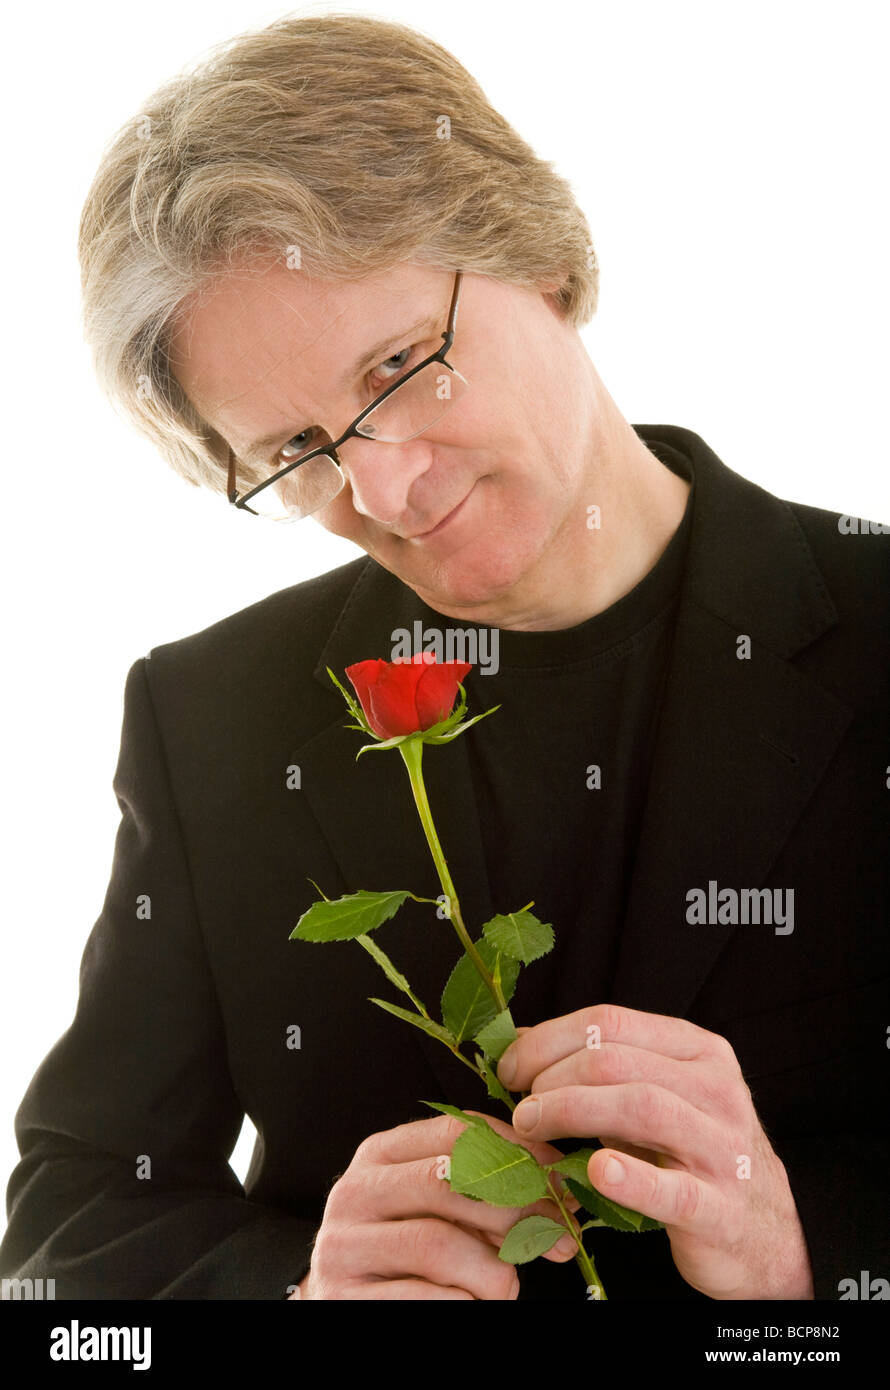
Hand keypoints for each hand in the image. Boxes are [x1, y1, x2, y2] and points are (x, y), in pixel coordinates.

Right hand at [294, 1110, 581, 1298]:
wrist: (350, 1307)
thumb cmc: (407, 1257)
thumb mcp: (440, 1211)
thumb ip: (485, 1190)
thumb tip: (559, 1187)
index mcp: (379, 1155)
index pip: (455, 1130)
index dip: (517, 1151)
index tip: (562, 1179)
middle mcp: (354, 1191)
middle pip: (449, 1181)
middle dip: (517, 1209)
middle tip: (560, 1238)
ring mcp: (343, 1245)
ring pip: (440, 1244)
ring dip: (492, 1271)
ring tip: (505, 1287)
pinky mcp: (344, 1297)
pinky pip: (427, 1298)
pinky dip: (465, 1304)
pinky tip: (470, 1304)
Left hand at [497, 1003, 814, 1299]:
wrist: (764, 1233)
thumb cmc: (691, 1155)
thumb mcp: (655, 1097)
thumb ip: (601, 1068)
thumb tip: (521, 1041)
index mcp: (697, 1050)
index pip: (611, 1021)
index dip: (548, 1039)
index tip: (510, 1067)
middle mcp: (715, 1088)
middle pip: (616, 1060)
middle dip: (551, 1076)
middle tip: (517, 1105)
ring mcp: (722, 1147)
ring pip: (640, 1106)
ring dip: (570, 1110)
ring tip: (531, 1127)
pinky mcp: (720, 1209)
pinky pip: (673, 1188)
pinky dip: (631, 1178)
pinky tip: (596, 1171)